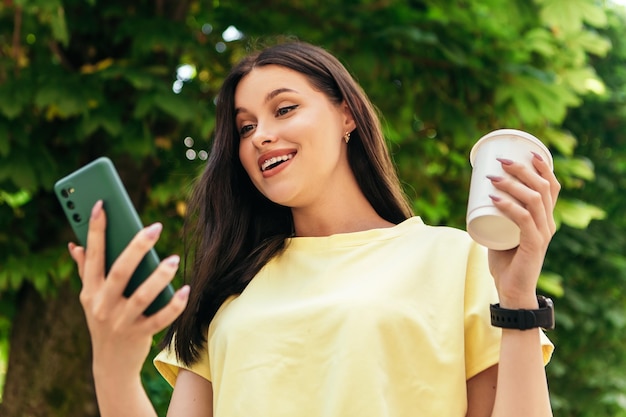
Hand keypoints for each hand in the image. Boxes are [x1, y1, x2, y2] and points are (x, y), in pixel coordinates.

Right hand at [68, 200, 189, 378]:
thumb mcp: (90, 298)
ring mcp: (120, 322)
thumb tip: (75, 244)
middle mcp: (101, 305)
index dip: (95, 230)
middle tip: (155, 227)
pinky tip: (185, 289)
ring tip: (173, 259)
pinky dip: (173, 305)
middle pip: (119, 272)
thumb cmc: (103, 321)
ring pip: (141, 296)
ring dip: (158, 277)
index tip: (101, 204)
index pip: (93, 255)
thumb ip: (86, 271)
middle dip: (136, 248)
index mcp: (89, 290)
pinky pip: (159, 319)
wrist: (110, 363)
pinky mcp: (139, 335)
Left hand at [486, 152, 559, 307]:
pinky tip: (495, 198)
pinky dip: (509, 206)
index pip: (552, 186)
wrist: (511, 290)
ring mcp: (542, 234)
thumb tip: (480, 197)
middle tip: (500, 160)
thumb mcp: (502, 232)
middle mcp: (548, 223)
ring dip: (512, 184)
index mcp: (545, 218)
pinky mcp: (533, 245)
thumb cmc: (505, 261)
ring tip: (492, 176)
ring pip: (534, 200)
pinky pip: (524, 220)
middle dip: (522, 169)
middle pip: (543, 187)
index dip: (543, 167)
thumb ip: (496, 217)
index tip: (527, 151)